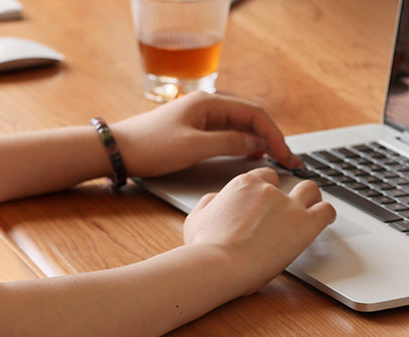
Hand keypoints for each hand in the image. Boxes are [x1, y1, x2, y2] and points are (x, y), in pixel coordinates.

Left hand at [112, 92, 301, 177]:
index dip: (275, 136)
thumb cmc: (150, 147)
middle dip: (273, 139)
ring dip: (260, 142)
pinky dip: (243, 145)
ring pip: (240, 128)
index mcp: (210, 104)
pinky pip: (227, 135)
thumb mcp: (193, 147)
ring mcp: (201, 119)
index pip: (254, 115)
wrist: (118, 150)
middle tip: (290, 160)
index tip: (286, 155)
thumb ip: (227, 144)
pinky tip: (252, 156)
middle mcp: (208, 107)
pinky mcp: (194, 132)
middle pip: (250, 120)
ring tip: (277, 160)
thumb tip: (255, 144)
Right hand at [183, 167, 335, 295]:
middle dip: (289, 194)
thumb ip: (209, 204)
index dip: (266, 193)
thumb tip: (216, 200)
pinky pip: (327, 211)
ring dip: (312, 201)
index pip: (263, 179)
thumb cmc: (204, 248)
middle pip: (287, 182)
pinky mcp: (304, 225)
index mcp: (243, 185)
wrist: (218, 264)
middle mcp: (268, 190)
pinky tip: (322, 223)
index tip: (267, 205)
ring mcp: (288, 206)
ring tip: (309, 215)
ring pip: (311, 191)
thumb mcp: (196, 218)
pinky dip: (326, 215)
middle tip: (288, 210)